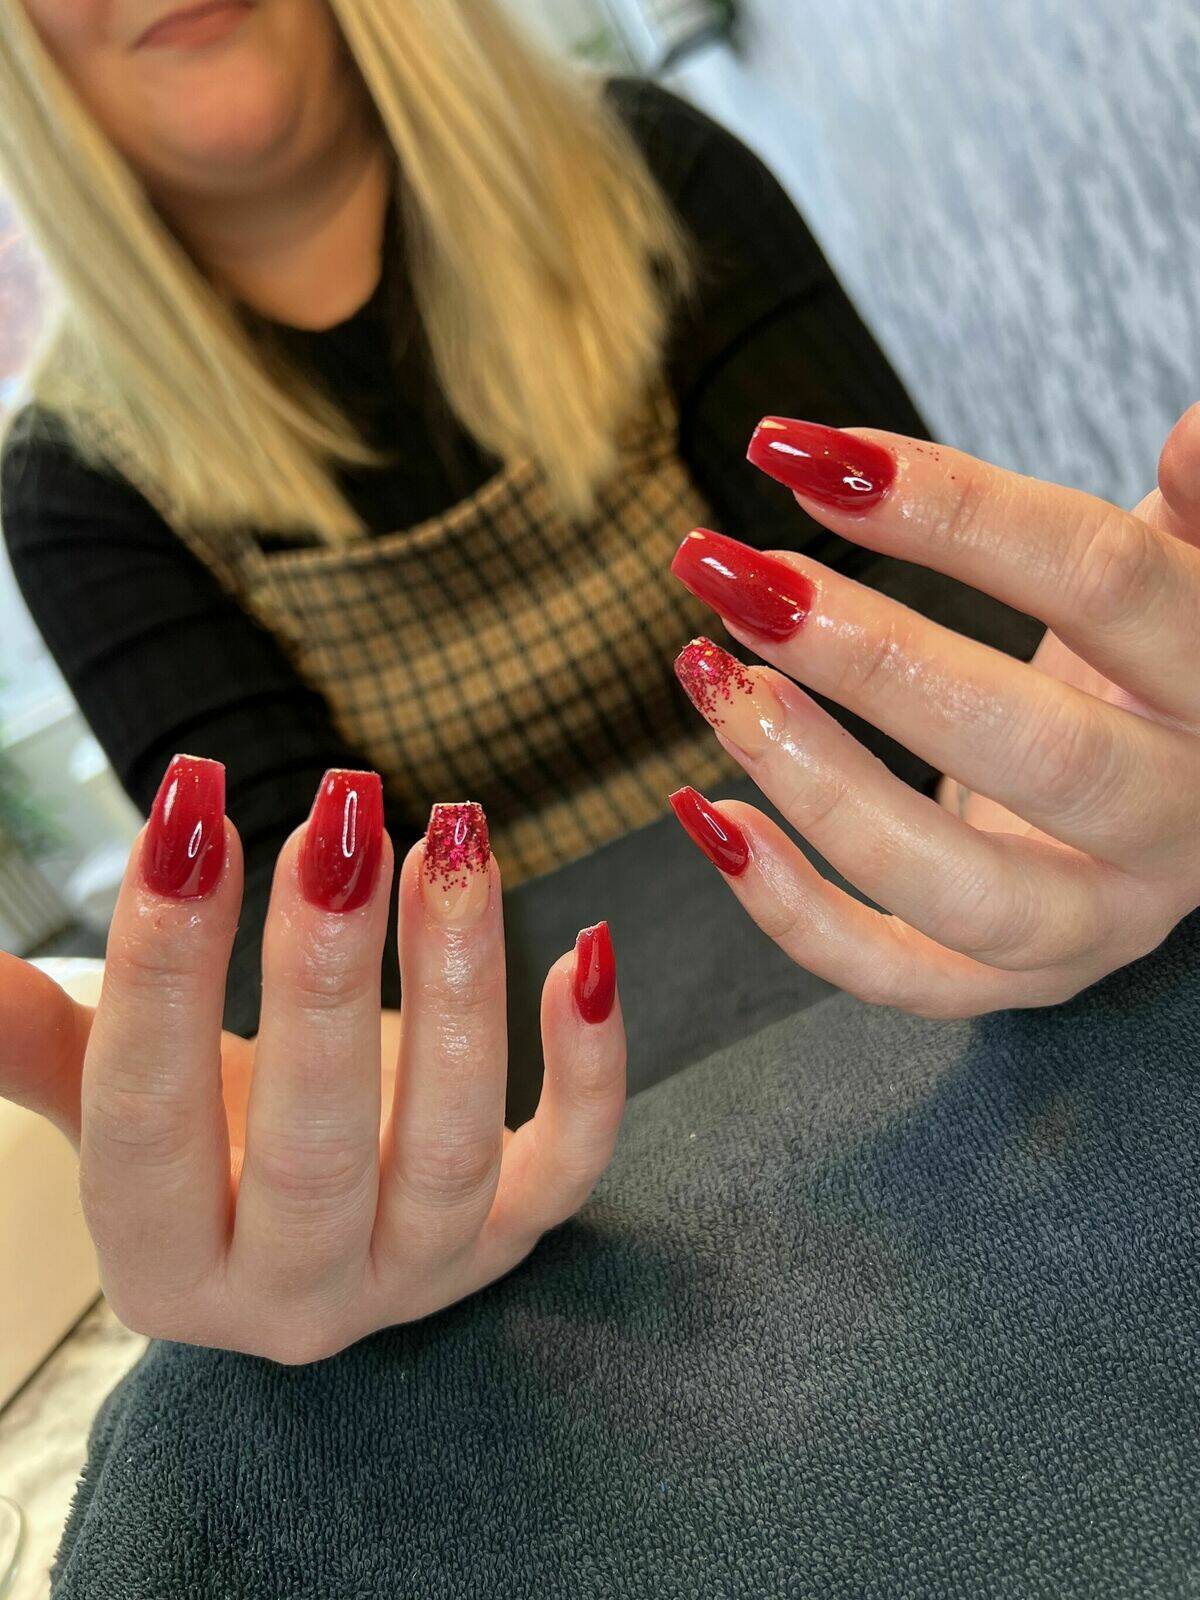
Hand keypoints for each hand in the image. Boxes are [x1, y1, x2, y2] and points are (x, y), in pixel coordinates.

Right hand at [1, 764, 623, 1362]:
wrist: (317, 1226)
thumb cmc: (207, 1145)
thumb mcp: (117, 1100)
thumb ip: (41, 1042)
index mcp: (166, 1265)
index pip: (148, 1118)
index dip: (163, 966)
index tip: (187, 815)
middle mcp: (295, 1294)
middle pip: (311, 1150)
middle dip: (322, 976)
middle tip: (338, 818)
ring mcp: (420, 1273)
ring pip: (452, 1145)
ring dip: (456, 981)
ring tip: (450, 838)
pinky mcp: (519, 1237)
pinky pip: (574, 1165)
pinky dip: (593, 1068)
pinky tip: (586, 950)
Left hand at [667, 408, 1199, 1018]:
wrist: (1178, 793)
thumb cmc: (1153, 652)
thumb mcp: (1184, 565)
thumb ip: (1191, 509)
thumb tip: (1194, 434)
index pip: (1099, 584)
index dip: (951, 513)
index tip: (803, 457)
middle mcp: (1182, 824)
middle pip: (1036, 750)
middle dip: (869, 656)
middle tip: (736, 576)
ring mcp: (1103, 921)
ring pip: (961, 890)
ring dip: (816, 782)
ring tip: (710, 676)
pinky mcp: (1020, 982)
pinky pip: (901, 977)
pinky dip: (791, 912)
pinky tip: (707, 815)